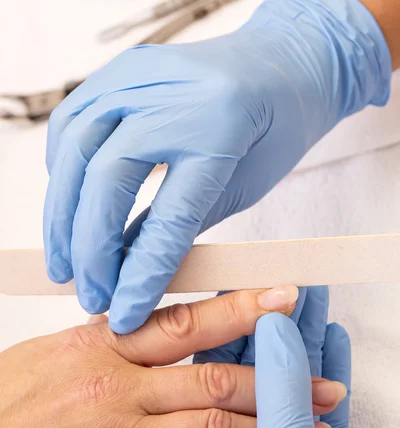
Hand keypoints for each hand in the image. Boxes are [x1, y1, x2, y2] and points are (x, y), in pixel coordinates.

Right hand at [0, 286, 340, 427]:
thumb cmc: (1, 412)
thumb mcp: (50, 358)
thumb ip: (106, 346)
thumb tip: (148, 334)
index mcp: (100, 347)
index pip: (185, 322)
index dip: (241, 311)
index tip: (281, 302)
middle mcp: (117, 387)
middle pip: (215, 374)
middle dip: (279, 379)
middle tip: (323, 381)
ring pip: (213, 425)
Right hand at [43, 0, 390, 332]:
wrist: (281, 63)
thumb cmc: (271, 131)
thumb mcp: (237, 189)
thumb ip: (180, 227)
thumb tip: (130, 271)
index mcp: (221, 131)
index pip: (168, 219)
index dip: (140, 275)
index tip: (123, 314)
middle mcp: (175, 96)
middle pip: (107, 180)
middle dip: (90, 248)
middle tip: (90, 294)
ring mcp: (141, 76)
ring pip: (76, 150)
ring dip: (62, 215)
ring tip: (66, 263)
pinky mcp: (119, 72)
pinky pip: (71, 123)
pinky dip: (62, 171)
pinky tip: (68, 208)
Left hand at [183, 287, 399, 427]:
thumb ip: (277, 396)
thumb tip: (270, 329)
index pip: (209, 384)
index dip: (233, 335)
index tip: (253, 295)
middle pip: (249, 379)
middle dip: (270, 333)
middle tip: (285, 288)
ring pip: (287, 388)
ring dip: (300, 345)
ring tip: (311, 301)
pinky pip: (317, 407)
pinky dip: (325, 373)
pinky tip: (330, 341)